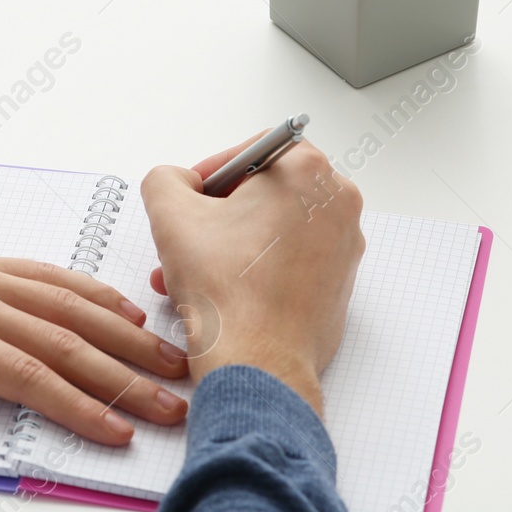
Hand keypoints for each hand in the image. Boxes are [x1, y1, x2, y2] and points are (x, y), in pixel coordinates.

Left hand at [0, 173, 189, 445]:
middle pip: (66, 343)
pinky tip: (125, 309)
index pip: (27, 376)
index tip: (121, 434)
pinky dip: (92, 293)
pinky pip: (48, 276)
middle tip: (175, 404)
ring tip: (173, 359)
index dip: (77, 408)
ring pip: (69, 305)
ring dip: (126, 333)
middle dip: (125, 378)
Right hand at [139, 134, 364, 414]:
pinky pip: (292, 262)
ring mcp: (344, 248)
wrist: (256, 362)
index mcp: (307, 172)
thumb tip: (177, 182)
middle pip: (266, 192)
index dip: (213, 171)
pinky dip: (258, 269)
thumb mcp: (170, 214)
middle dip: (219, 215)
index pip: (253, 150)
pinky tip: (224, 292)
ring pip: (276, 230)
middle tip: (190, 235)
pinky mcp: (340, 285)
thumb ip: (166, 179)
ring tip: (194, 271)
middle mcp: (337, 204)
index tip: (193, 195)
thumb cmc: (225, 291)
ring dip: (231, 245)